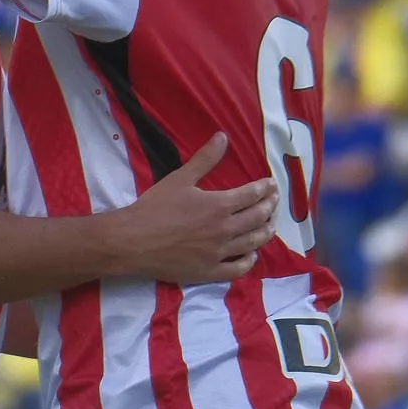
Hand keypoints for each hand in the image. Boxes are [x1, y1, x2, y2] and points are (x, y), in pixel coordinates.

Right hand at [108, 133, 277, 283]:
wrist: (133, 240)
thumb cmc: (155, 207)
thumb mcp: (180, 178)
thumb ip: (204, 159)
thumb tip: (223, 137)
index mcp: (219, 205)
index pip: (252, 195)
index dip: (264, 188)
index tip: (272, 184)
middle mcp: (225, 229)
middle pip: (257, 218)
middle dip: (269, 207)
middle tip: (274, 201)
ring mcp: (219, 253)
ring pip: (252, 243)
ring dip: (265, 232)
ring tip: (271, 226)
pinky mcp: (210, 271)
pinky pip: (238, 269)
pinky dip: (249, 261)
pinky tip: (252, 255)